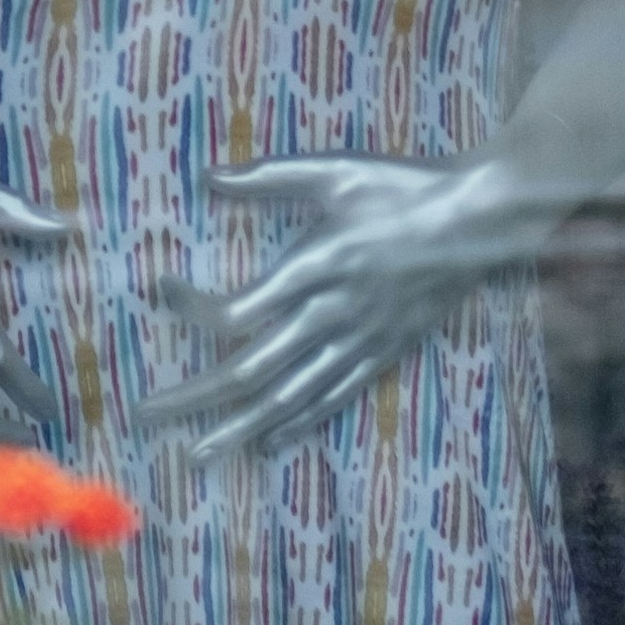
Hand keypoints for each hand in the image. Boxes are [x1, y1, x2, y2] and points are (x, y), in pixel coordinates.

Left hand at [149, 151, 540, 465]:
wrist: (479, 222)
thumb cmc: (403, 187)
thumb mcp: (334, 170)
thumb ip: (269, 177)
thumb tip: (208, 177)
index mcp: (314, 269)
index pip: (236, 312)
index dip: (191, 311)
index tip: (159, 292)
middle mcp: (330, 316)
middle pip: (250, 371)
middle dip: (194, 397)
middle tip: (145, 416)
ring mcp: (357, 343)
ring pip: (287, 398)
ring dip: (238, 428)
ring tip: (198, 455)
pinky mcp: (381, 354)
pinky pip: (332, 400)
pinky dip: (298, 425)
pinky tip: (269, 444)